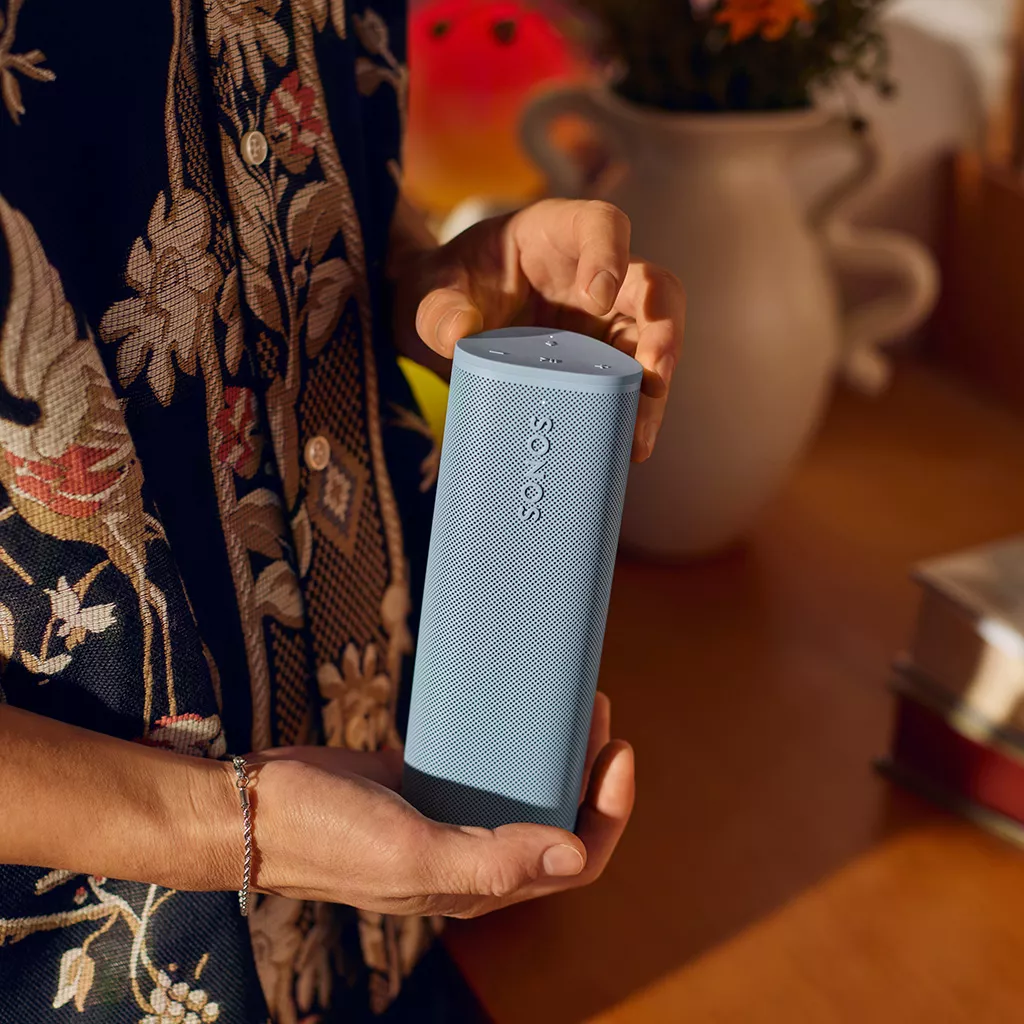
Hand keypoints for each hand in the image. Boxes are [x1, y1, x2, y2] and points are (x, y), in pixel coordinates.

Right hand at [247, 691, 632, 917]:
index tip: (618, 752)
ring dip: (553, 753)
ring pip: (522, 791)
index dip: (608, 812)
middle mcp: (472, 855)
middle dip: (588, 772)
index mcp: (479, 883)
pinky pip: (481, 765)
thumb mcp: (413, 851)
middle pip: (556, 820)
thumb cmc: (327, 836)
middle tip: (596, 709)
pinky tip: (512, 707)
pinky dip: (506, 741)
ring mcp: (447, 818)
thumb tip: (574, 852)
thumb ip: (493, 858)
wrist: (253, 807)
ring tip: (566, 702)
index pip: (574, 859)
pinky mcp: (423, 785)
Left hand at [392, 199, 684, 461]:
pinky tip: (625, 448)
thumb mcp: (428, 292)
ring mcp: (602, 322)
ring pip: (651, 345)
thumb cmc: (441, 290)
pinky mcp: (599, 363)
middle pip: (653, 289)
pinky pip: (628, 386)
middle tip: (653, 379)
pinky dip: (630, 416)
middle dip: (662, 333)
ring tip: (639, 438)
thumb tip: (459, 335)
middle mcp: (592, 274)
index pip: (602, 225)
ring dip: (653, 390)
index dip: (610, 255)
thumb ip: (438, 309)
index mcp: (554, 235)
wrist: (437, 325)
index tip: (597, 298)